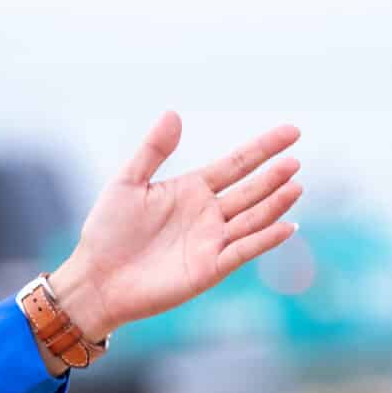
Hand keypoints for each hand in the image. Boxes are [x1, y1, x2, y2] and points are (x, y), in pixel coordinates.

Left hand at [47, 114, 302, 339]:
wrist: (96, 279)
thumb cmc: (107, 232)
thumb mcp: (127, 183)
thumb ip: (152, 150)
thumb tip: (173, 113)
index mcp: (192, 190)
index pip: (237, 163)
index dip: (264, 147)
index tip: (292, 131)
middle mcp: (209, 214)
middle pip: (251, 190)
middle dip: (273, 176)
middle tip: (294, 160)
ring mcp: (212, 241)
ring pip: (253, 218)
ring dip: (275, 204)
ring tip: (295, 185)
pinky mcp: (210, 268)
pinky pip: (243, 251)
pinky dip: (265, 239)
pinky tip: (286, 226)